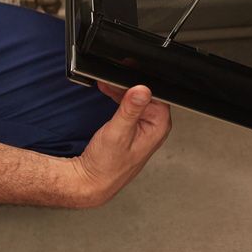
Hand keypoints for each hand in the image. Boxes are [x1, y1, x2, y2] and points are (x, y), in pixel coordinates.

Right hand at [69, 83, 171, 206]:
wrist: (91, 181)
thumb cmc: (106, 165)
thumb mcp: (118, 132)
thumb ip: (130, 110)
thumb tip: (142, 90)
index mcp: (159, 125)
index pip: (156, 92)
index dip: (141, 79)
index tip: (127, 70)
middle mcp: (155, 125)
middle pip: (146, 94)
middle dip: (128, 83)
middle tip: (112, 78)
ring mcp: (145, 126)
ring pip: (137, 98)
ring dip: (122, 90)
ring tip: (107, 84)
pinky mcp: (134, 127)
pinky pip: (130, 107)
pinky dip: (119, 98)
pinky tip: (109, 93)